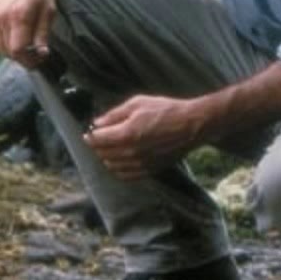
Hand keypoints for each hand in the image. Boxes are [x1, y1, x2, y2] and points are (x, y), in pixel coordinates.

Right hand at [0, 0, 55, 68]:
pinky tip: (18, 31)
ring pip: (1, 48)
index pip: (18, 50)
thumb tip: (41, 54)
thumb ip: (43, 33)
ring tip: (29, 42)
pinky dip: (7, 41)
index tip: (40, 59)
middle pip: (8, 52)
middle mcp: (0, 18)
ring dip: (15, 51)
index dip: (30, 60)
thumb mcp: (48, 9)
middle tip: (37, 53)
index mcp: (18, 15)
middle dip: (24, 58)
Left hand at [84, 95, 209, 180]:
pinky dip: (118, 169)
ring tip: (108, 148)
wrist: (192, 125)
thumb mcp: (137, 104)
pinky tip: (119, 161)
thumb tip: (97, 123)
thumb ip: (114, 115)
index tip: (88, 132)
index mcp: (126, 134)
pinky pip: (127, 175)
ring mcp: (141, 164)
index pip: (98, 140)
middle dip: (97, 146)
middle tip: (98, 138)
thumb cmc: (166, 110)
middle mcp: (132, 153)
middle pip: (103, 154)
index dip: (90, 136)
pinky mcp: (151, 170)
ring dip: (106, 157)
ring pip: (113, 166)